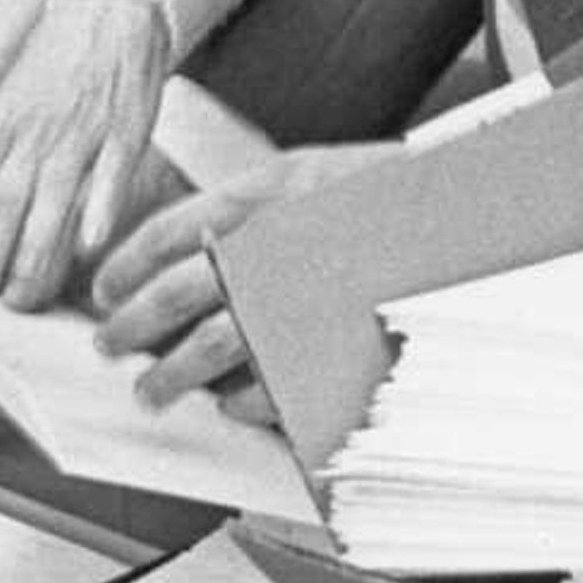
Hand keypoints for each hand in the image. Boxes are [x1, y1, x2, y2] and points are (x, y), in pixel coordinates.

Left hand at [0, 0, 174, 309]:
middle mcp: (34, 129)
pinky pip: (110, 171)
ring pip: (50, 194)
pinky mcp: (125, 126)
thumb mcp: (12, 99)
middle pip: (3, 198)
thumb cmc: (59, 61)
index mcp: (3, 123)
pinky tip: (91, 243)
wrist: (110, 7)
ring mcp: (80, 129)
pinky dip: (98, 206)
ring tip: (26, 292)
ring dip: (34, 247)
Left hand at [88, 140, 399, 411]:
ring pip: (212, 344)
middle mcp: (277, 240)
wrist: (479, 211)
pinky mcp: (333, 342)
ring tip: (150, 391)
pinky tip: (227, 407)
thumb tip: (196, 248)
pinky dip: (241, 399)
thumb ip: (254, 207)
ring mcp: (304, 295)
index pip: (170, 231)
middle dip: (132, 324)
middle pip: (177, 292)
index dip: (127, 264)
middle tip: (108, 343)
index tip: (103, 288)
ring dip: (171, 375)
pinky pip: (270, 382)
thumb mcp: (313, 175)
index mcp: (268, 191)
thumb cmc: (392, 195)